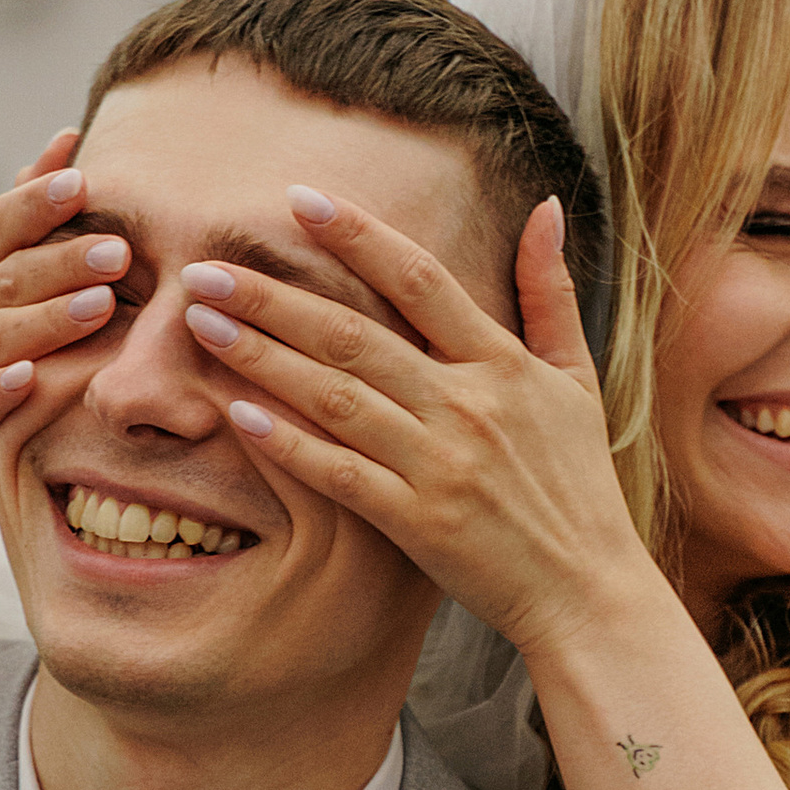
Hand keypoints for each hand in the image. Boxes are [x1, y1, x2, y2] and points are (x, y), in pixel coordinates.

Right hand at [0, 131, 128, 534]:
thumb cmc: (1, 355)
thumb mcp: (13, 282)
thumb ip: (36, 219)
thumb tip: (67, 140)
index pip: (3, 226)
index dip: (38, 202)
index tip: (84, 180)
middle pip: (8, 279)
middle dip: (64, 262)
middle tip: (120, 251)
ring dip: (45, 321)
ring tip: (98, 307)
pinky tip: (29, 378)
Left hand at [177, 188, 651, 659]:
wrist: (587, 589)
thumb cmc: (578, 484)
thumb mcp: (577, 380)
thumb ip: (552, 292)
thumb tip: (546, 208)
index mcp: (503, 364)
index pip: (420, 279)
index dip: (357, 235)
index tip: (299, 200)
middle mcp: (469, 405)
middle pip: (354, 335)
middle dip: (273, 297)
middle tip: (206, 268)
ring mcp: (441, 464)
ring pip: (335, 397)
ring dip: (262, 357)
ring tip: (202, 323)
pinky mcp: (419, 522)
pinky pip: (340, 474)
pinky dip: (289, 443)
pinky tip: (238, 412)